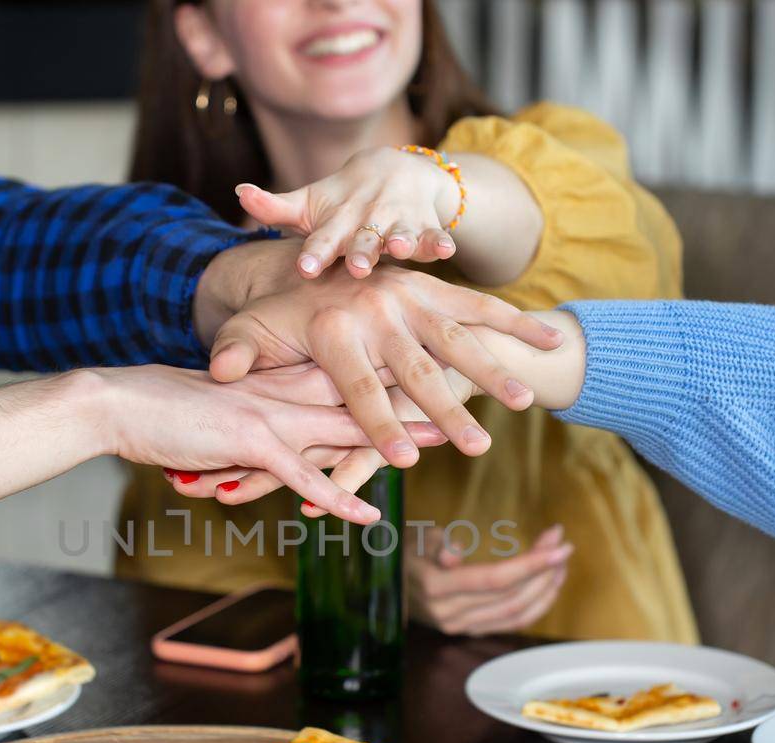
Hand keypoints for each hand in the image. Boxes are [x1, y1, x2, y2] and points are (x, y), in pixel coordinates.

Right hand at [83, 365, 444, 523]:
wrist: (121, 402)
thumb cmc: (166, 405)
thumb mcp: (226, 407)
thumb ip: (261, 416)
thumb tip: (283, 435)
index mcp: (281, 375)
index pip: (350, 372)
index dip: (397, 372)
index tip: (440, 369)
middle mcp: (285, 390)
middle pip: (366, 392)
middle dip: (419, 398)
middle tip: (468, 398)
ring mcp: (271, 414)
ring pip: (349, 427)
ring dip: (398, 439)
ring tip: (448, 446)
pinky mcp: (250, 442)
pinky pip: (303, 474)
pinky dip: (337, 496)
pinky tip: (368, 514)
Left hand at [195, 241, 558, 464]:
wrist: (312, 251)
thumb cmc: (282, 310)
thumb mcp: (251, 329)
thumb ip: (237, 354)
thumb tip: (221, 376)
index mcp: (333, 327)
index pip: (359, 387)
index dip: (378, 426)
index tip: (403, 460)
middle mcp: (377, 310)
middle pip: (417, 371)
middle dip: (448, 412)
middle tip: (475, 447)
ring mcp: (412, 297)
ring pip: (458, 340)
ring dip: (493, 371)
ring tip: (524, 401)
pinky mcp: (437, 287)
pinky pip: (481, 306)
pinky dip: (518, 322)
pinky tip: (553, 339)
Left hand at [236, 146, 461, 278]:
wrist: (395, 168)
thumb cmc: (341, 200)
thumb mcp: (309, 203)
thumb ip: (274, 207)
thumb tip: (237, 192)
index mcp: (337, 219)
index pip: (323, 238)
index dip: (315, 252)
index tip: (305, 269)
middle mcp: (368, 218)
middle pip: (363, 238)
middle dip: (361, 251)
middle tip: (356, 268)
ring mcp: (399, 219)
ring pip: (401, 232)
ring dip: (404, 240)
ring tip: (403, 249)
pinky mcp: (426, 223)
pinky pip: (436, 234)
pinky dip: (442, 241)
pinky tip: (448, 250)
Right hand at [409, 526, 572, 635]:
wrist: (388, 582)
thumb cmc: (406, 550)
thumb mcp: (416, 537)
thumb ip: (437, 544)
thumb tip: (453, 555)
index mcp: (434, 586)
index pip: (493, 579)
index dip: (530, 563)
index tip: (559, 545)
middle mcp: (448, 613)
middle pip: (511, 595)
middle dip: (544, 569)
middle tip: (561, 543)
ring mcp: (459, 626)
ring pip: (516, 612)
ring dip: (546, 587)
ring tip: (560, 561)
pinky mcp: (469, 631)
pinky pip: (511, 623)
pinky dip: (537, 605)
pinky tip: (549, 584)